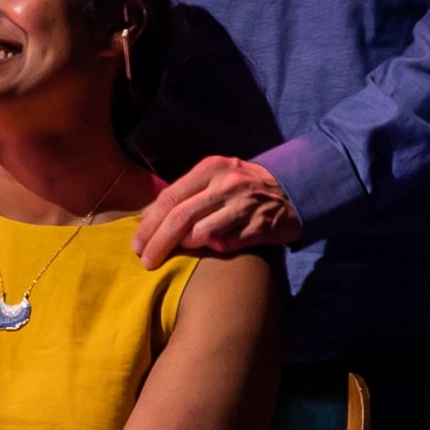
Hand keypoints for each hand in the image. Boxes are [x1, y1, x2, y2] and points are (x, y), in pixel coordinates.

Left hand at [132, 153, 298, 265]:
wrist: (293, 190)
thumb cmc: (243, 187)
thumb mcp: (214, 179)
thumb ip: (184, 194)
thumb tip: (146, 217)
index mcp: (211, 168)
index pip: (170, 198)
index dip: (149, 225)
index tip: (136, 245)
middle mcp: (227, 184)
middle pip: (180, 218)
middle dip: (158, 243)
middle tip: (146, 261)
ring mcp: (245, 205)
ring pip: (201, 234)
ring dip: (187, 247)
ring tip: (182, 252)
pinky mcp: (260, 226)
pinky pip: (226, 245)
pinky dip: (214, 250)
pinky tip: (213, 249)